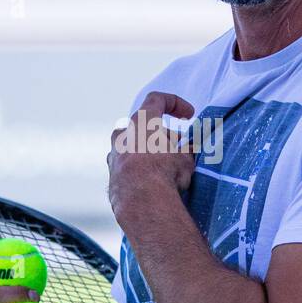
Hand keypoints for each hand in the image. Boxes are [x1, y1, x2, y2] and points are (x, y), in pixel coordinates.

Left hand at [107, 92, 196, 222]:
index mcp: (141, 121)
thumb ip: (185, 150)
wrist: (141, 202)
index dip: (176, 103)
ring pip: (134, 147)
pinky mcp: (112, 178)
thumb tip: (186, 151)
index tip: (189, 114)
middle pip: (145, 126)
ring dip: (151, 153)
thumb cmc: (165, 172)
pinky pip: (129, 168)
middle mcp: (123, 135)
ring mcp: (114, 156)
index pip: (157, 100)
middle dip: (164, 135)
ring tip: (168, 167)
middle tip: (180, 148)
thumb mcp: (185, 158)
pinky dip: (142, 171)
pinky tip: (155, 183)